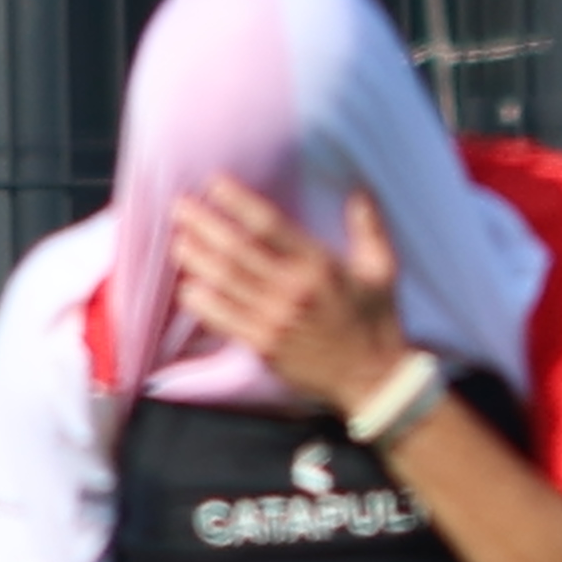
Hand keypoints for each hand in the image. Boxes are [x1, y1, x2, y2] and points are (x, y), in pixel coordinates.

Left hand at [166, 179, 408, 411]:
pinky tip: (187, 288)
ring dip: (196, 258)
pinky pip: (221, 318)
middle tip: (180, 206)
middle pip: (235, 249)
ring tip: (179, 241)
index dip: (238, 202)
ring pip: (223, 280)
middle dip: (203, 224)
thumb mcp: (383, 270)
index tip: (215, 183)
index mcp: (320, 266)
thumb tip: (359, 187)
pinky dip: (200, 302)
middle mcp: (293, 290)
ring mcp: (274, 319)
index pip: (269, 225)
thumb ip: (369, 226)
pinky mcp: (263, 345)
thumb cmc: (377, 320)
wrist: (373, 379)